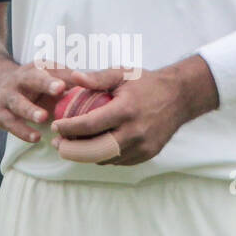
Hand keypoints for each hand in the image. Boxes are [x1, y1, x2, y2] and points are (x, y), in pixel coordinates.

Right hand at [0, 63, 82, 143]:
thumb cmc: (33, 85)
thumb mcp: (48, 78)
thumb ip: (68, 80)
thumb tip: (94, 83)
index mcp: (34, 69)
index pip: (47, 69)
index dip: (58, 74)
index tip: (66, 82)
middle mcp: (19, 80)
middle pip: (31, 79)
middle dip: (45, 83)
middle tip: (60, 89)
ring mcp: (7, 97)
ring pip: (18, 103)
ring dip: (30, 110)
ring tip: (43, 118)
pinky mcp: (0, 115)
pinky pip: (11, 124)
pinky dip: (23, 131)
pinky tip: (36, 138)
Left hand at [50, 55, 217, 165]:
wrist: (180, 97)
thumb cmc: (146, 82)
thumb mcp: (122, 73)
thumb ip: (97, 78)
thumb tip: (74, 77)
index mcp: (126, 110)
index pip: (90, 124)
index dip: (69, 128)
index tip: (56, 126)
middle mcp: (135, 132)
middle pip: (95, 150)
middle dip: (72, 150)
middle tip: (58, 144)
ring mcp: (142, 146)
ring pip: (105, 159)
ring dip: (85, 155)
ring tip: (71, 146)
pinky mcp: (147, 154)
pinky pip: (117, 161)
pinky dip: (102, 157)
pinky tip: (92, 148)